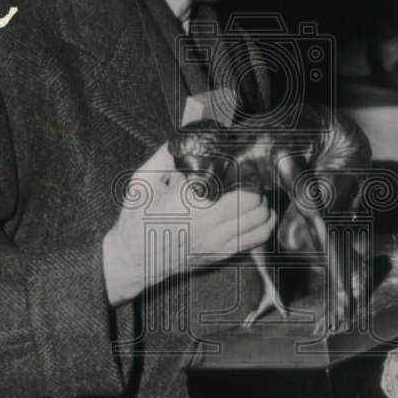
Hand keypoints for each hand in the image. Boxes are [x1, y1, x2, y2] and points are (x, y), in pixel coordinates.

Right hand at [103, 141, 275, 305]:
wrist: (134, 259)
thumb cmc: (136, 221)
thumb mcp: (142, 182)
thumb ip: (164, 158)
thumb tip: (183, 138)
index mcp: (190, 201)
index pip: (237, 184)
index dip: (244, 170)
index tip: (241, 162)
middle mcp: (208, 223)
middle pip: (254, 201)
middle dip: (256, 186)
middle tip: (249, 177)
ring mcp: (217, 241)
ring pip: (260, 220)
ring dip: (263, 204)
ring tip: (254, 195)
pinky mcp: (221, 254)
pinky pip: (256, 240)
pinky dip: (264, 225)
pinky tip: (257, 216)